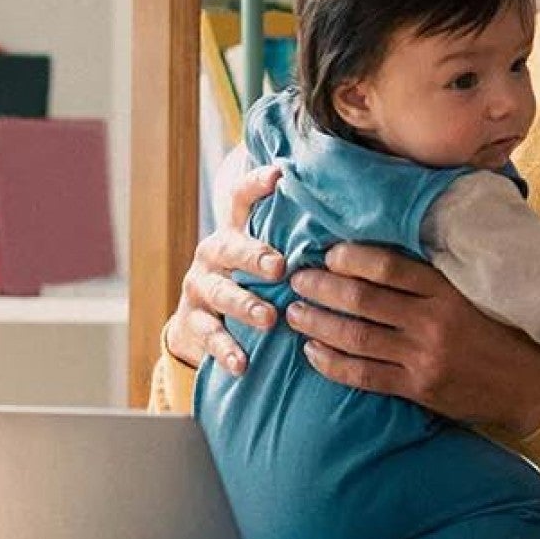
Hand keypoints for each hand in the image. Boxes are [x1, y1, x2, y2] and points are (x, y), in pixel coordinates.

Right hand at [163, 158, 285, 374]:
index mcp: (234, 231)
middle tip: (279, 267)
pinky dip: (226, 350)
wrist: (198, 325)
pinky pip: (209, 336)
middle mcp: (213, 254)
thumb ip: (289, 237)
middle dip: (254, 256)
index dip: (256, 184)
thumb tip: (345, 214)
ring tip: (269, 318)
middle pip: (230, 247)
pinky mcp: (193, 322)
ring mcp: (201, 288)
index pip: (241, 199)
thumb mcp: (262, 255)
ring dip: (245, 306)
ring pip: (221, 293)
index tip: (278, 174)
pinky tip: (242, 363)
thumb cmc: (249, 281)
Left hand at [285, 243, 539, 436]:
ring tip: (294, 313)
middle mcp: (433, 322)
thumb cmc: (506, 331)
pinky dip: (333, 364)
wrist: (538, 384)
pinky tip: (313, 353)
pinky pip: (364, 376)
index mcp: (448, 290)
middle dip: (322, 288)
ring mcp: (424, 357)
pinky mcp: (420, 388)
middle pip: (362, 300)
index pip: (388, 267)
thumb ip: (437, 276)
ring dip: (318, 324)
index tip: (328, 252)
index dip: (351, 257)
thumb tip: (389, 255)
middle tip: (296, 280)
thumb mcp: (477, 292)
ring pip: (356, 338)